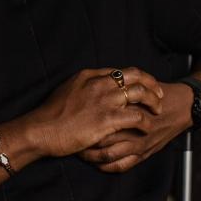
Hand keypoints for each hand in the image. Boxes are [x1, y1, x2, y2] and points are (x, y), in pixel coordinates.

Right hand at [24, 67, 163, 158]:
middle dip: (151, 84)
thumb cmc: (51, 114)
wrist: (42, 129)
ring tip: (157, 111)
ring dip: (153, 102)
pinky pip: (137, 117)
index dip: (137, 78)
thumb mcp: (67, 90)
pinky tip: (147, 128)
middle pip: (135, 76)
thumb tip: (93, 86)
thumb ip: (84, 85)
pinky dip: (146, 122)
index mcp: (90, 76)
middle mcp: (100, 84)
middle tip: (159, 94)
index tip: (144, 85)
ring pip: (140, 93)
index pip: (121, 71)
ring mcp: (104, 101)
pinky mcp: (107, 119)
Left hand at [77, 82, 193, 171]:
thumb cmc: (155, 94)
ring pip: (108, 155)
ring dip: (91, 156)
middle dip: (82, 141)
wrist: (183, 106)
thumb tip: (89, 84)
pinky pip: (121, 166)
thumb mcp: (133, 85)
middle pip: (99, 137)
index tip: (68, 123)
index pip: (97, 117)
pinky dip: (106, 166)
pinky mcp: (145, 152)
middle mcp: (131, 126)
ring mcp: (139, 142)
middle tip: (68, 141)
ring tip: (79, 153)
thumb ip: (113, 87)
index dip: (80, 122)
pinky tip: (96, 164)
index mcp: (126, 106)